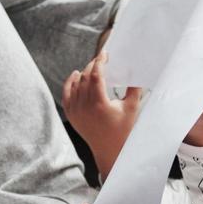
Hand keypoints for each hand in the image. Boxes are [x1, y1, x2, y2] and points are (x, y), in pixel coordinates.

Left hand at [62, 52, 140, 178]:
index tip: (104, 54)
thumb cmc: (123, 129)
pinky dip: (70, 83)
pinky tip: (76, 75)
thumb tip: (136, 69)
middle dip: (93, 66)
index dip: (100, 62)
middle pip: (85, 77)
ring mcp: (76, 111)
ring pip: (76, 84)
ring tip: (92, 67)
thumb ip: (134, 88)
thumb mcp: (132, 108)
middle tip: (101, 60)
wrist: (109, 149)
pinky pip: (66, 94)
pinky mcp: (71, 115)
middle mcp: (85, 107)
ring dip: (84, 73)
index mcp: (100, 104)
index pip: (97, 75)